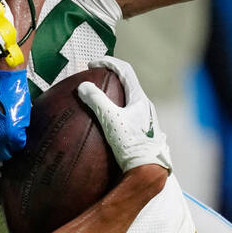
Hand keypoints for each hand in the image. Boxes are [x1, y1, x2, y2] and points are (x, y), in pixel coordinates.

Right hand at [75, 57, 171, 171]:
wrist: (148, 170)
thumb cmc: (131, 145)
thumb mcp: (110, 120)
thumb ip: (97, 101)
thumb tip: (83, 86)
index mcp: (140, 99)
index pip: (125, 70)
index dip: (108, 62)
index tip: (92, 64)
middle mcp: (146, 107)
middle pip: (128, 83)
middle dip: (111, 76)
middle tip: (95, 77)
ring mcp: (146, 120)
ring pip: (130, 99)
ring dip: (115, 93)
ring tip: (100, 97)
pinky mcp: (144, 133)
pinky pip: (129, 113)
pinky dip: (117, 109)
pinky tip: (107, 122)